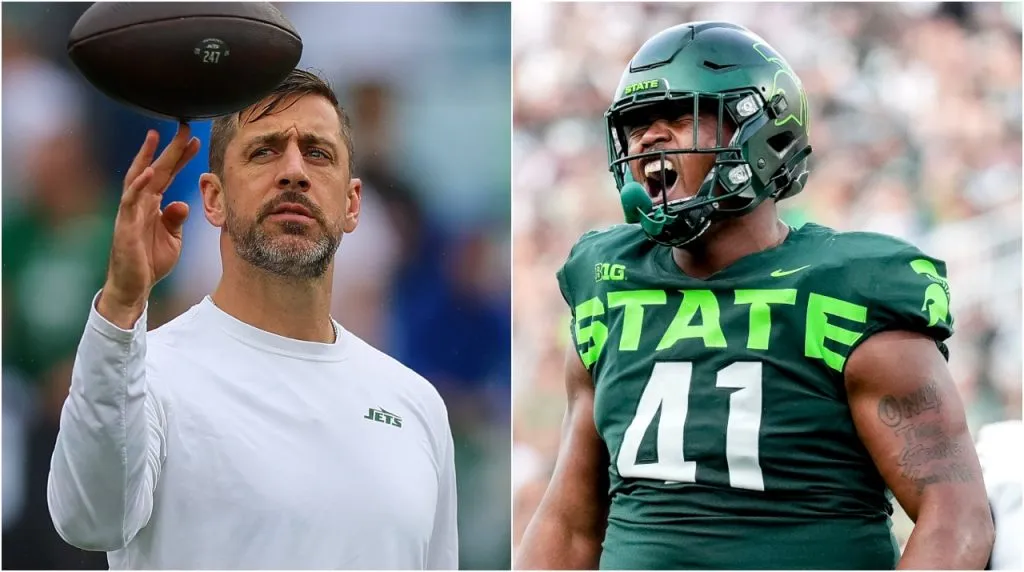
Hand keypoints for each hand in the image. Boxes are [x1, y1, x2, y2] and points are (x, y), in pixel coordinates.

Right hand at [98, 124, 200, 327]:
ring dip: (148, 156)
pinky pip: (131, 200)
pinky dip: (139, 185)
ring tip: (157, 136)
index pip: (168, 174)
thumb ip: (176, 219)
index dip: (181, 157)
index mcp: (153, 204)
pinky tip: (149, 170)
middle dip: (170, 148)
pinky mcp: (126, 224)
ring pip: (139, 177)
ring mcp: (131, 211)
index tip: (195, 141)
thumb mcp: (172, 238)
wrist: (135, 285)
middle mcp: (141, 202)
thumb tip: (182, 203)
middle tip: (184, 127)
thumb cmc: (150, 260)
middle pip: (156, 169)